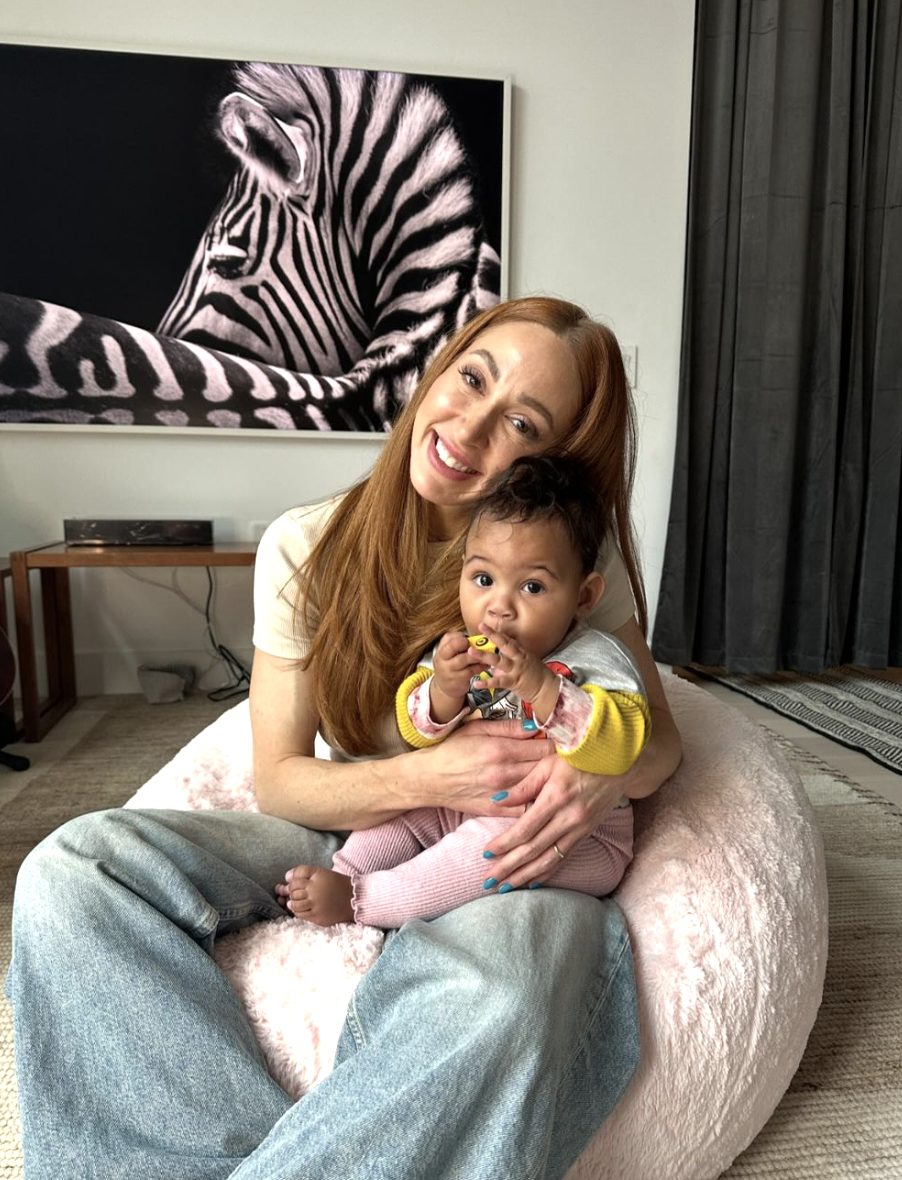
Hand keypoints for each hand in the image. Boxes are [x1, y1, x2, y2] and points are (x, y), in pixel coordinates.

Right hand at [418, 717, 557, 815]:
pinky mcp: (497, 811)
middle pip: (547, 768)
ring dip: (552, 782)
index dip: (558, 743)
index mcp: (501, 749)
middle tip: (565, 758)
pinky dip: (538, 803)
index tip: (563, 742)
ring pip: (541, 789)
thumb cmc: (452, 750)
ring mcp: (501, 795)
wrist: (428, 779)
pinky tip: (542, 795)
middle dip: (558, 762)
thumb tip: (537, 725)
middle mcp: (504, 773)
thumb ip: (509, 727)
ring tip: (557, 775)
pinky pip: (527, 810)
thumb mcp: (478, 729)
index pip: (545, 746)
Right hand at [430, 630, 490, 722]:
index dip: (460, 636)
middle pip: (453, 646)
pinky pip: (471, 670)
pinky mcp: (457, 680)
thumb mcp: (448, 655)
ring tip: (487, 653)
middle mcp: (442, 659)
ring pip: (464, 659)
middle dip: (466, 643)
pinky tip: (486, 665)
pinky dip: (480, 666)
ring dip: (477, 655)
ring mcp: (449, 670)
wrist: (444, 687)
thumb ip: (457, 645)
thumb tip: (473, 637)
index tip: (468, 639)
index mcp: (441, 650)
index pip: (448, 637)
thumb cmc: (450, 666)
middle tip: (477, 644)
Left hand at [477, 624, 558, 720]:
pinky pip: (498, 682)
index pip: (508, 639)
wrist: (548, 690)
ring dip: (484, 656)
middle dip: (492, 635)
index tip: (486, 626)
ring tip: (471, 652)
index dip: (497, 632)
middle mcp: (518, 658)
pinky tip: (477, 683)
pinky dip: (487, 683)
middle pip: (504, 644)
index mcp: (521, 653)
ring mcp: (516, 669)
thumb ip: (513, 658)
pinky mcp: (514, 682)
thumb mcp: (527, 662)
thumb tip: (501, 656)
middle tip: (481, 627)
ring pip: (498, 661)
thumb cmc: (537, 676)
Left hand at [479, 756, 626, 888]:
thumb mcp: (547, 763)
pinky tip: (532, 883)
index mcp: (555, 798)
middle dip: (509, 867)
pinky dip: (547, 873)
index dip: (504, 843)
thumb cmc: (578, 757)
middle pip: (533, 850)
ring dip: (525, 876)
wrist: (618, 763)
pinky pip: (563, 858)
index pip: (524, 829)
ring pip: (548, 860)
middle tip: (488, 881)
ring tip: (505, 887)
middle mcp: (568, 818)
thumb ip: (523, 785)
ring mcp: (579, 829)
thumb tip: (497, 800)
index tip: (486, 853)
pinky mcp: (586, 834)